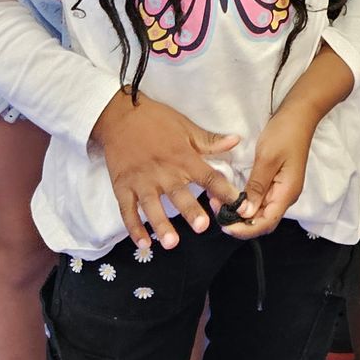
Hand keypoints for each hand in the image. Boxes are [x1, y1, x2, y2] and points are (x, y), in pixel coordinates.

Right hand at [94, 92, 242, 250]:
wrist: (119, 116)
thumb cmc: (156, 120)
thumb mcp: (186, 126)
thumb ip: (210, 140)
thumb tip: (236, 141)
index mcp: (182, 157)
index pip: (207, 176)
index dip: (225, 191)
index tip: (239, 205)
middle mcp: (163, 171)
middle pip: (179, 194)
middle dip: (190, 210)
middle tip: (201, 226)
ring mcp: (141, 180)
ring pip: (152, 206)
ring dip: (161, 224)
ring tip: (171, 242)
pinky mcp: (122, 186)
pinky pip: (128, 210)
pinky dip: (134, 227)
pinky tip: (143, 244)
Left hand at [221, 101, 315, 238]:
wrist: (299, 114)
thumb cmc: (284, 134)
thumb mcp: (266, 158)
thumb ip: (256, 187)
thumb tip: (245, 212)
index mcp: (287, 193)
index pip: (266, 222)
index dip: (245, 229)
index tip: (224, 225)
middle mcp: (286, 196)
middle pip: (263, 220)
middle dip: (240, 221)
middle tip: (217, 211)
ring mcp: (282, 189)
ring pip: (260, 211)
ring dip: (240, 211)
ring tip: (218, 202)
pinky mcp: (276, 181)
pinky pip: (260, 199)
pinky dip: (245, 200)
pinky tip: (230, 194)